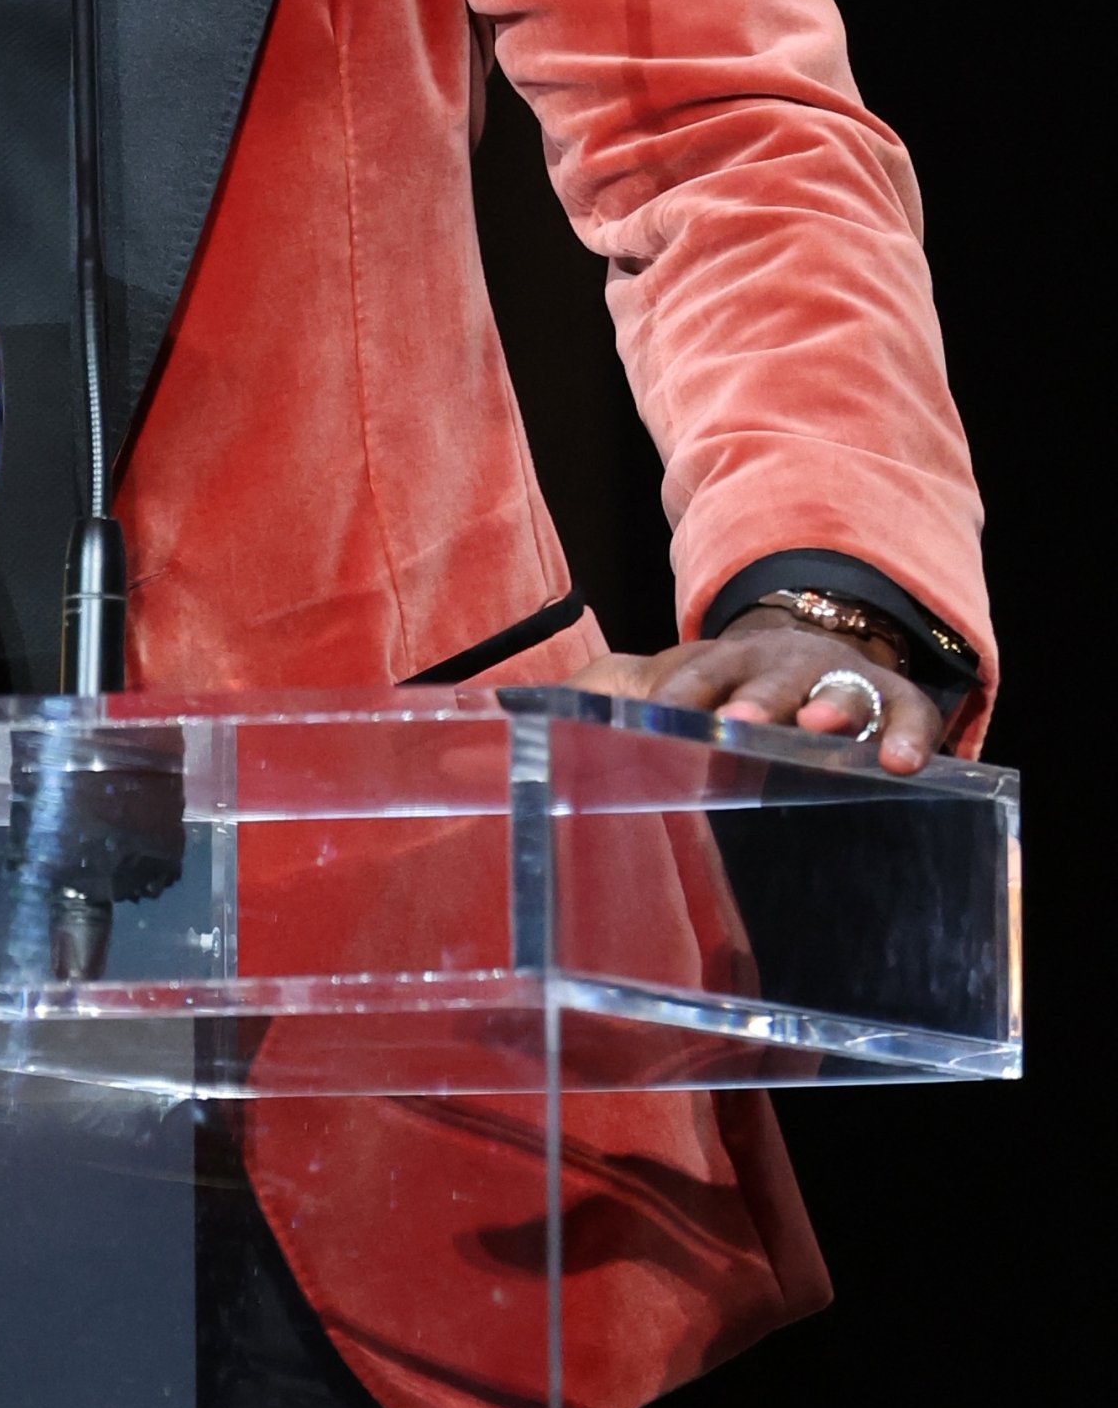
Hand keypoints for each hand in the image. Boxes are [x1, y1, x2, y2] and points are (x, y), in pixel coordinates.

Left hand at [588, 612, 944, 775]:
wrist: (807, 644)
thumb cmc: (717, 688)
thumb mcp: (658, 686)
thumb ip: (591, 698)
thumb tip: (497, 710)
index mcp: (713, 666)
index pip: (689, 675)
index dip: (675, 696)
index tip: (657, 718)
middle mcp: (775, 667)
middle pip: (763, 679)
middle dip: (751, 698)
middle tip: (738, 723)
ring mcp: (837, 680)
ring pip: (838, 689)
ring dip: (828, 707)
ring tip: (821, 730)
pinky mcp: (895, 700)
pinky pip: (910, 713)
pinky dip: (908, 733)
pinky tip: (903, 762)